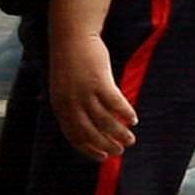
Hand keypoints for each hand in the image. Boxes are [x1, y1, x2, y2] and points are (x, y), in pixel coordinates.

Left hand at [48, 31, 138, 161]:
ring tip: (130, 139)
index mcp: (61, 107)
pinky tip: (134, 119)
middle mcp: (71, 103)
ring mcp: (85, 93)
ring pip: (105, 121)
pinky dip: (126, 113)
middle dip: (106, 145)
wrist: (72, 37)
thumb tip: (90, 126)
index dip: (89, 149)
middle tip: (120, 151)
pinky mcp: (100, 81)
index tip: (102, 157)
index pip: (74, 136)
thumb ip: (72, 106)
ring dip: (119, 133)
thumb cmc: (70, 63)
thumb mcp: (64, 88)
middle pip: (90, 132)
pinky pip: (116, 104)